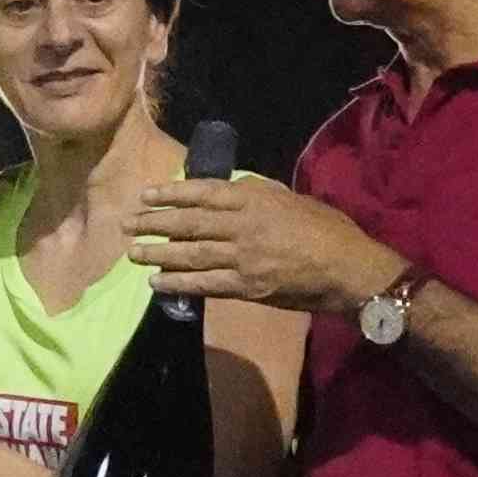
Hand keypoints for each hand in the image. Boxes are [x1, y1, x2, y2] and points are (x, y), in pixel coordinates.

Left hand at [123, 172, 394, 318]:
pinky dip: (178, 284)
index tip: (146, 195)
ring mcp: (242, 257)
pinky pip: (204, 284)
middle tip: (128, 223)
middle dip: (155, 223)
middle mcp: (242, 225)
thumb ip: (260, 193)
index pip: (202, 193)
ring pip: (190, 254)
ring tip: (133, 253)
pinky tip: (156, 283)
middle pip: (189, 223)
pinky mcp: (247, 286)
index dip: (171, 194)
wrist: (349, 268)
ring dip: (158, 254)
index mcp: (254, 199)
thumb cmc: (328, 229)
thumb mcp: (292, 198)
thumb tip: (231, 189)